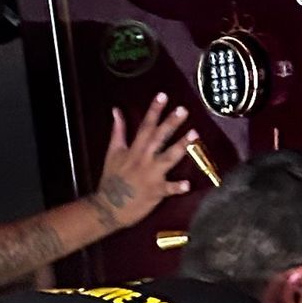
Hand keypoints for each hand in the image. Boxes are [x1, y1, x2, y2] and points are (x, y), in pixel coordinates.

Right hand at [91, 95, 196, 231]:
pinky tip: (187, 184)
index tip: (163, 96)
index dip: (154, 110)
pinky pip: (168, 189)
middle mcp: (143, 160)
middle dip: (171, 123)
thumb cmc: (111, 180)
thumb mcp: (112, 153)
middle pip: (159, 138)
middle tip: (183, 110)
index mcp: (134, 150)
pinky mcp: (155, 192)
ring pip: (168, 158)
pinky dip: (177, 187)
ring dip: (181, 147)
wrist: (108, 207)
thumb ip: (118, 131)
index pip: (145, 126)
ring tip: (194, 135)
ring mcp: (150, 176)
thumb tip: (116, 110)